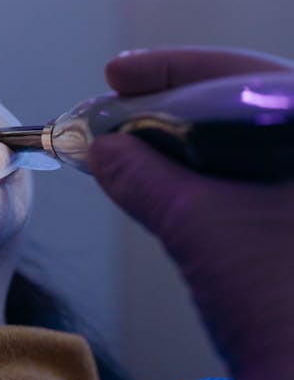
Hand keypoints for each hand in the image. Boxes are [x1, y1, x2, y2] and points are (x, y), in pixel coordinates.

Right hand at [88, 46, 293, 379]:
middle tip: (122, 105)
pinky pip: (269, 183)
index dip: (174, 69)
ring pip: (258, 147)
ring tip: (139, 148)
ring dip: (196, 145)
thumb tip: (104, 148)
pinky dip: (219, 180)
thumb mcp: (198, 226)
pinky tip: (180, 190)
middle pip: (252, 106)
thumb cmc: (279, 310)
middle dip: (180, 105)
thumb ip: (143, 176)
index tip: (118, 73)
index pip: (248, 76)